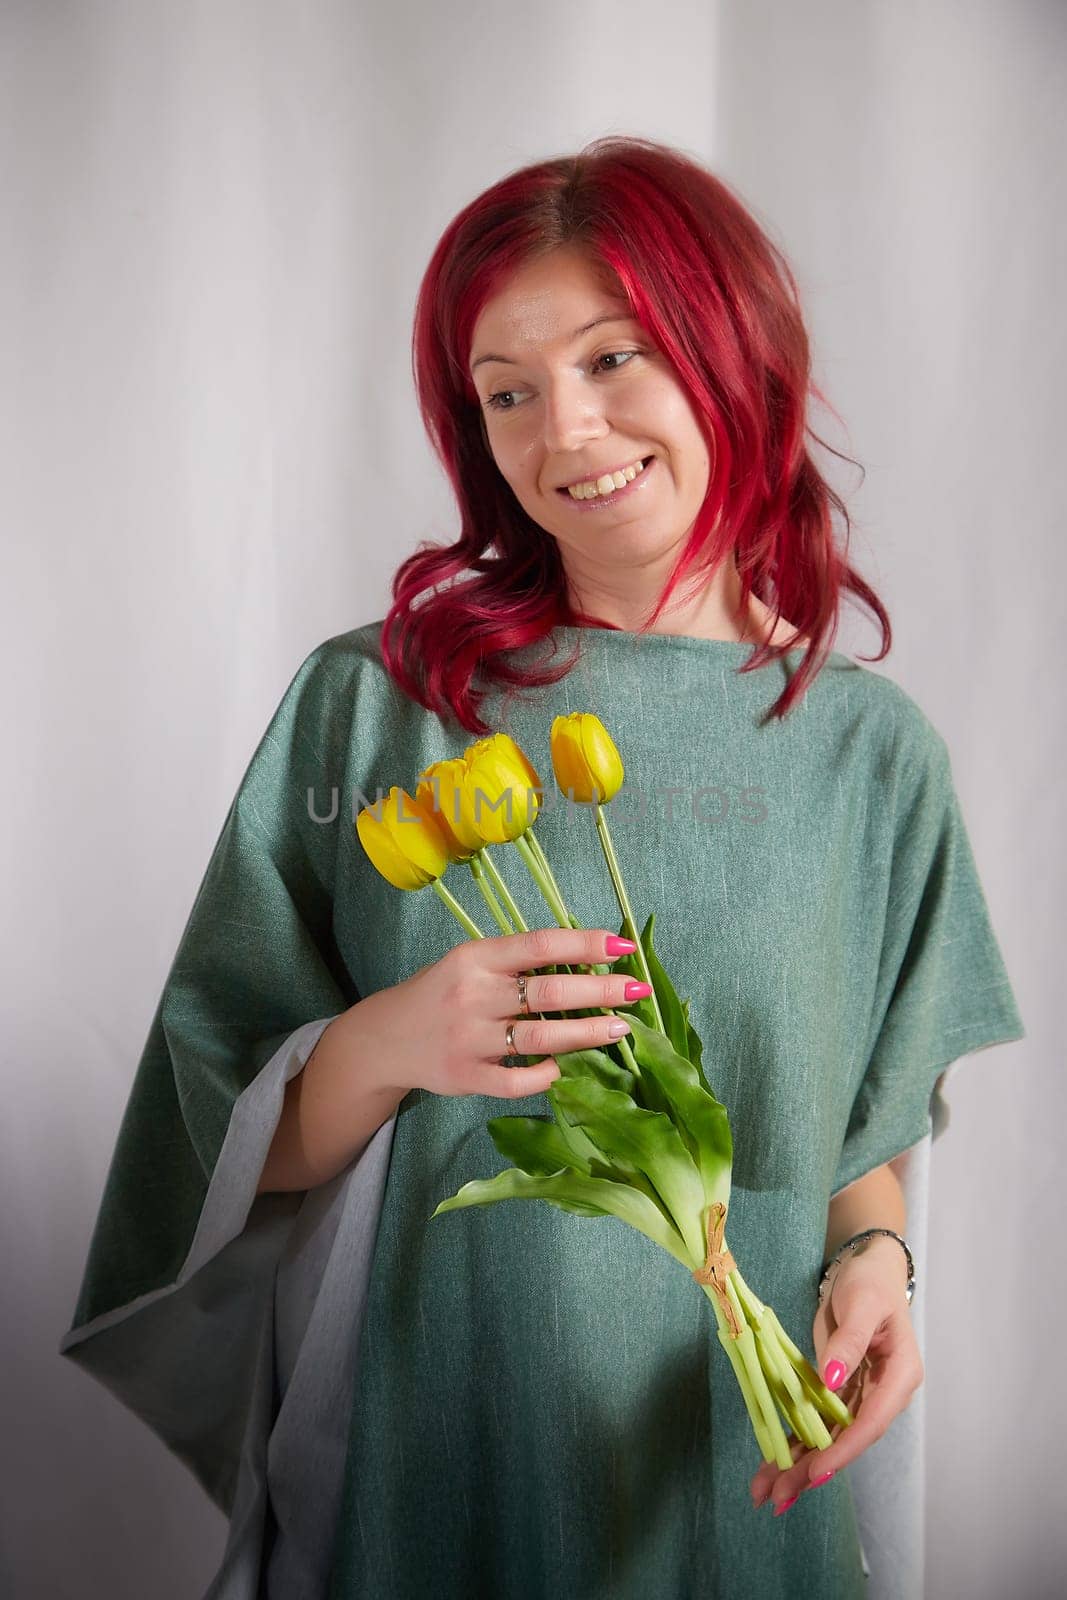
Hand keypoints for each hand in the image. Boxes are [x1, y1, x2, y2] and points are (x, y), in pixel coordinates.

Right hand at [371, 926, 641, 1099]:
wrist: (386, 1040)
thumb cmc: (441, 993)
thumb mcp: (471, 964)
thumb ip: (518, 962)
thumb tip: (586, 958)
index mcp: (475, 958)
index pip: (540, 945)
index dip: (586, 944)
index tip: (623, 947)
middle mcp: (472, 995)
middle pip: (549, 993)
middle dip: (601, 991)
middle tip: (637, 991)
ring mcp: (470, 1040)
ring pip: (542, 1039)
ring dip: (588, 1032)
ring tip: (621, 1028)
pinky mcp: (467, 1077)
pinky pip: (518, 1081)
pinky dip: (546, 1075)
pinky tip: (565, 1067)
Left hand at [749, 1236, 923, 1514]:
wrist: (865, 1267)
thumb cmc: (870, 1283)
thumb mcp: (862, 1304)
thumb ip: (849, 1342)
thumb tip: (833, 1380)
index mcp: (900, 1377)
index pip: (871, 1421)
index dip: (843, 1448)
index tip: (815, 1470)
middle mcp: (882, 1394)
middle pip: (846, 1440)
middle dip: (812, 1470)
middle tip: (779, 1498)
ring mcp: (859, 1395)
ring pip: (828, 1438)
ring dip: (797, 1466)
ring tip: (766, 1493)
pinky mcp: (838, 1391)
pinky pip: (815, 1423)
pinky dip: (794, 1443)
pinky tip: (772, 1466)